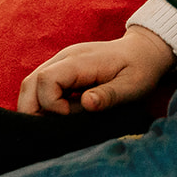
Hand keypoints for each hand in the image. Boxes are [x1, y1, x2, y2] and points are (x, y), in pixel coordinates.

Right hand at [16, 26, 176, 114]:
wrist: (145, 50)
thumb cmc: (141, 69)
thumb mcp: (133, 86)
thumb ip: (109, 95)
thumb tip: (86, 103)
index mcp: (81, 60)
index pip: (46, 79)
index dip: (51, 103)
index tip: (70, 116)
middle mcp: (65, 58)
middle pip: (30, 83)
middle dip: (33, 110)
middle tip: (55, 126)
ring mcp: (61, 62)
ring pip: (31, 85)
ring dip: (36, 107)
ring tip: (58, 121)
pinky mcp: (62, 69)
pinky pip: (40, 86)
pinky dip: (42, 103)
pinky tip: (59, 114)